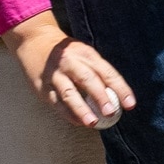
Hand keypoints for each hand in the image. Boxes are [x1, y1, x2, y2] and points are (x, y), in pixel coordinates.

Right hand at [6, 10, 133, 130]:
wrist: (34, 41)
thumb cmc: (67, 54)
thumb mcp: (84, 54)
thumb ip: (98, 73)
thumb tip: (117, 98)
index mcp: (86, 54)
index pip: (107, 72)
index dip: (120, 89)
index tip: (130, 104)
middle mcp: (70, 62)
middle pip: (87, 80)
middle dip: (100, 97)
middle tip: (110, 113)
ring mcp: (55, 75)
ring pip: (69, 93)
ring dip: (81, 109)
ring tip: (92, 123)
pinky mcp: (43, 86)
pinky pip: (57, 102)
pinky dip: (68, 113)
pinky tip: (78, 121)